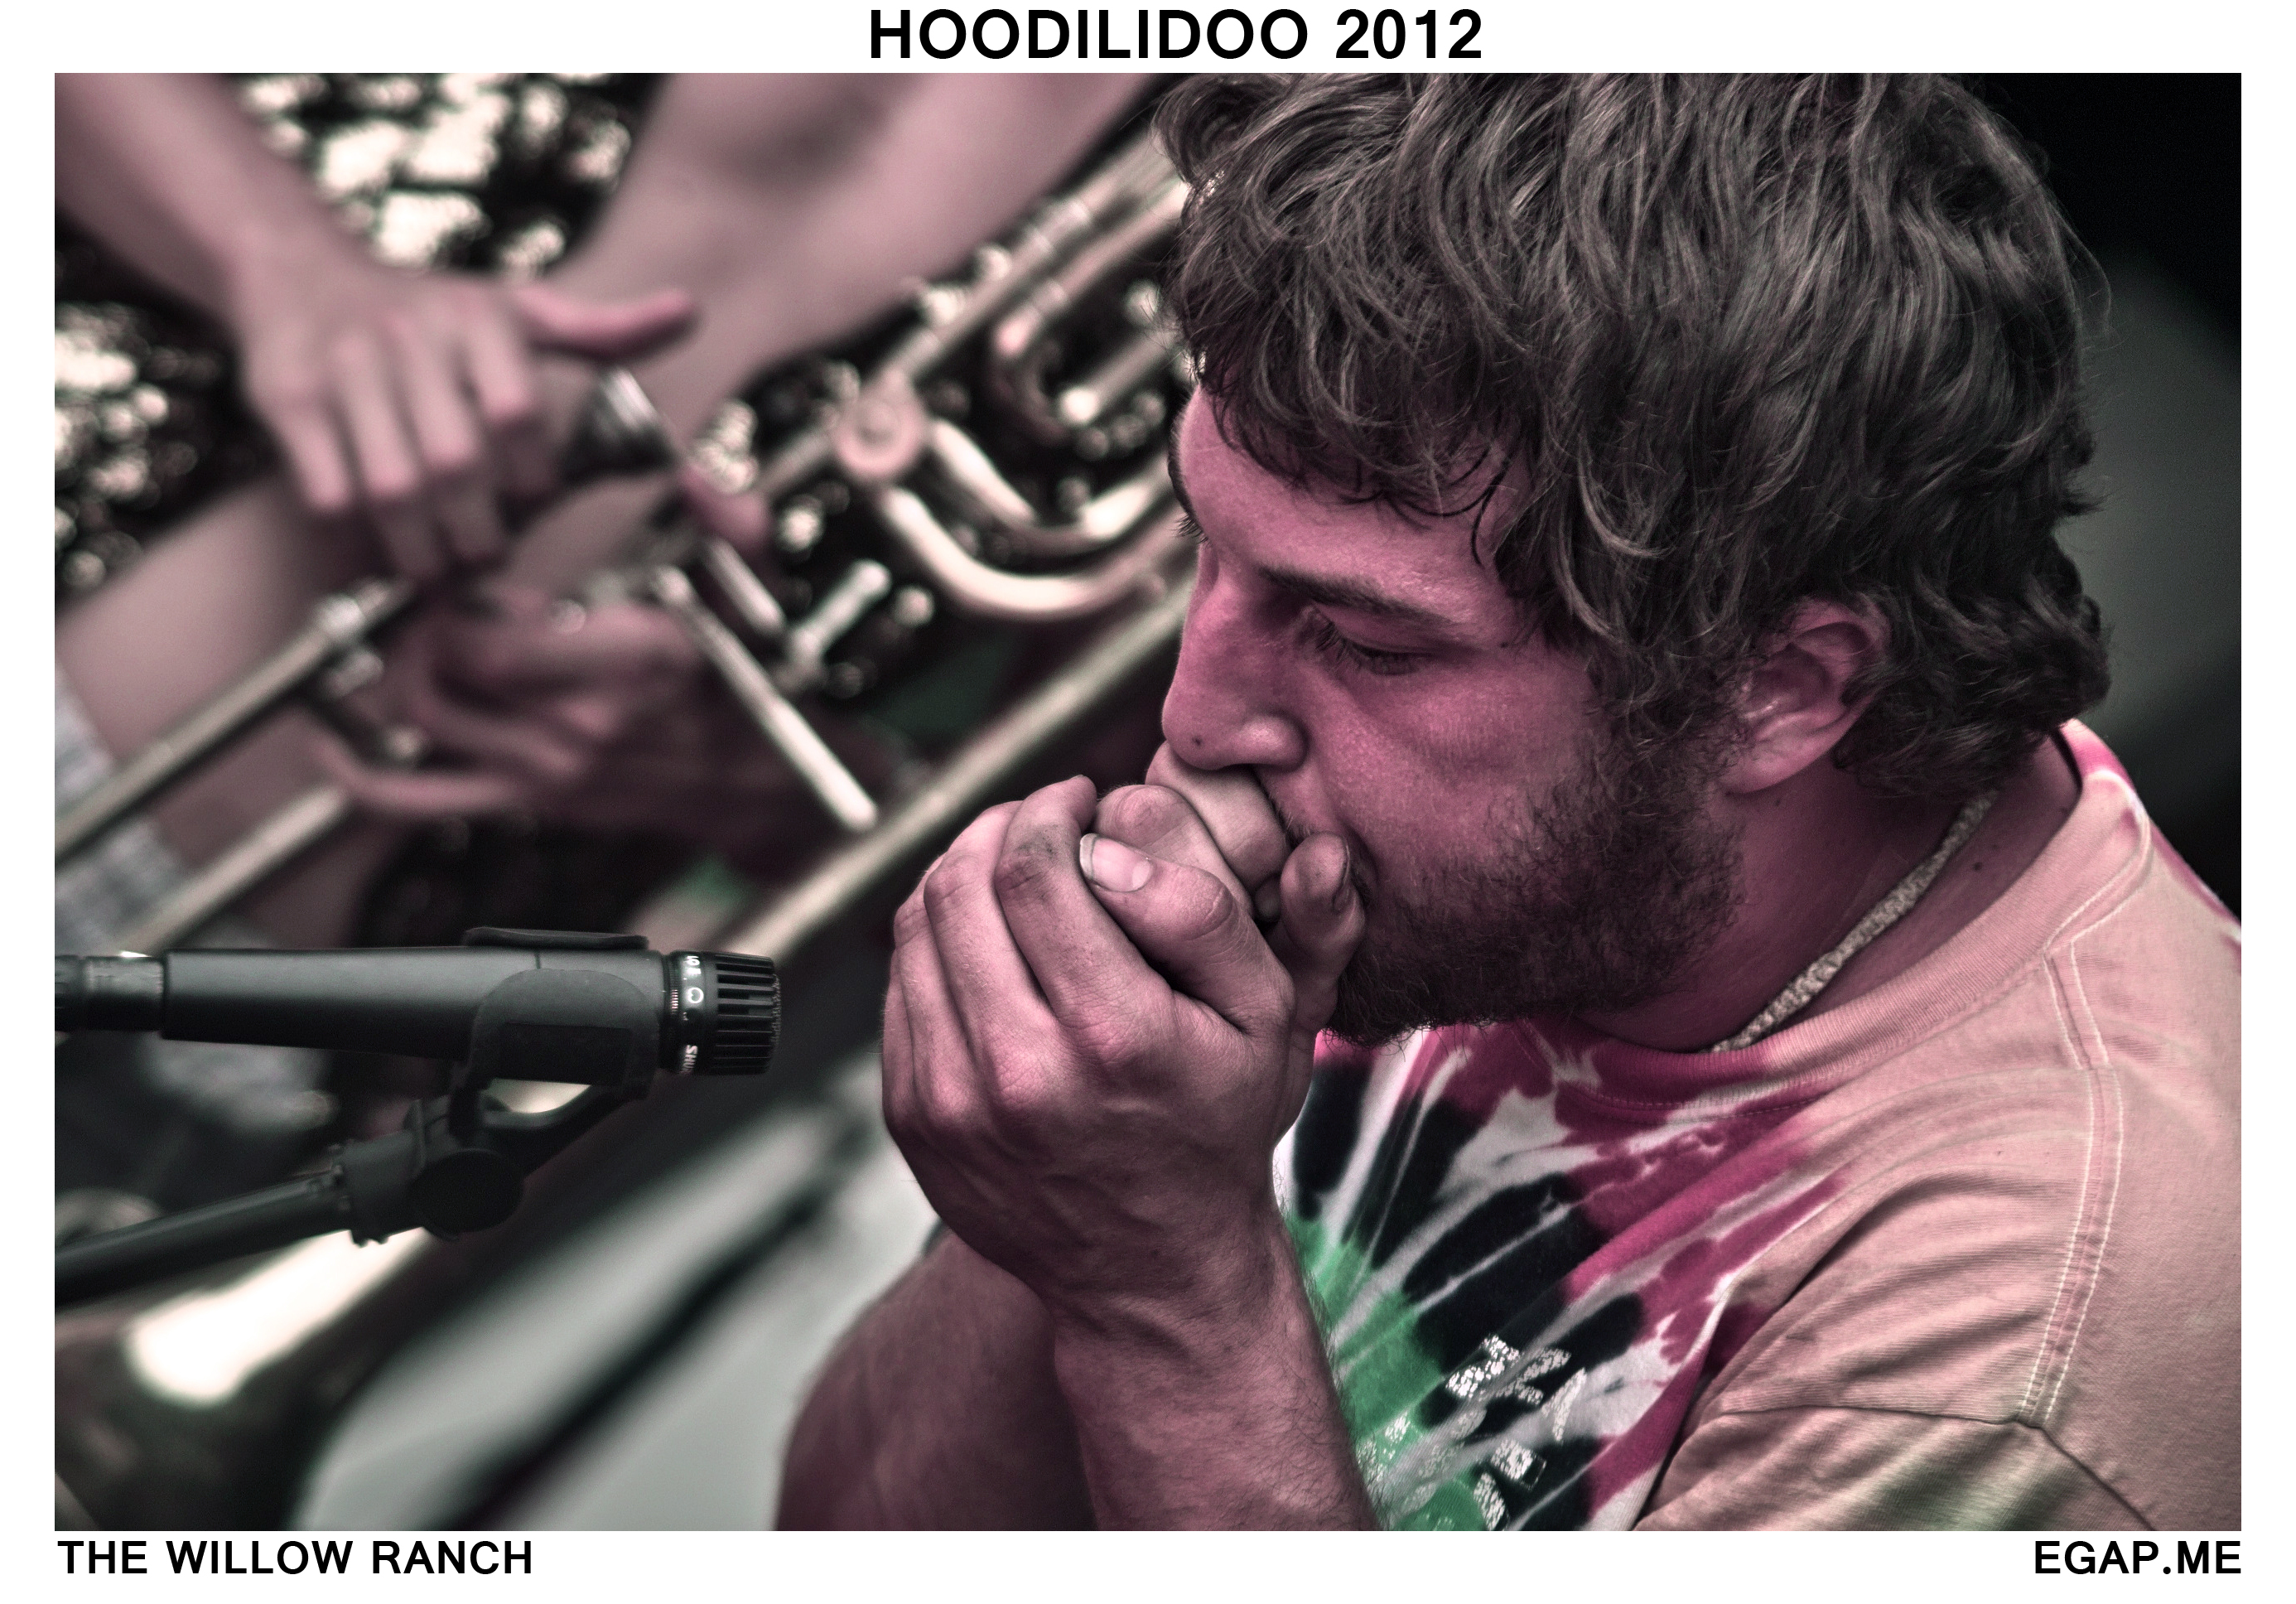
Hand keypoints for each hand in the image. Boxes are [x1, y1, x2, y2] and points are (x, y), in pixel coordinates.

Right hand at [233, 259, 694, 580]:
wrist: (300, 271)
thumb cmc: (432, 309)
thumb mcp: (522, 308)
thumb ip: (605, 329)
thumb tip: (688, 312)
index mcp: (478, 318)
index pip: (517, 412)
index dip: (532, 475)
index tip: (537, 505)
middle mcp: (408, 337)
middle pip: (455, 463)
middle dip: (480, 528)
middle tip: (491, 558)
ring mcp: (343, 369)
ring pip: (391, 486)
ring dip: (421, 547)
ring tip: (441, 571)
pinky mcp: (287, 401)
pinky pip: (327, 490)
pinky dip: (355, 537)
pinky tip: (379, 551)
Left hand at [880, 775, 1362, 1326]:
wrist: (1152, 1267)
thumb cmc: (1215, 1130)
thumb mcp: (1267, 1019)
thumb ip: (1204, 915)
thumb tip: (1111, 846)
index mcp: (1111, 1036)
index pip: (1031, 869)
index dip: (1046, 809)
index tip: (1074, 799)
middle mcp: (1017, 1072)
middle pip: (959, 887)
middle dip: (998, 829)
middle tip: (1041, 822)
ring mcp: (951, 1101)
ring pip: (917, 929)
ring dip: (961, 876)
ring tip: (1014, 874)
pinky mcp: (912, 1117)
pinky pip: (902, 987)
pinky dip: (939, 944)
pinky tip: (992, 948)